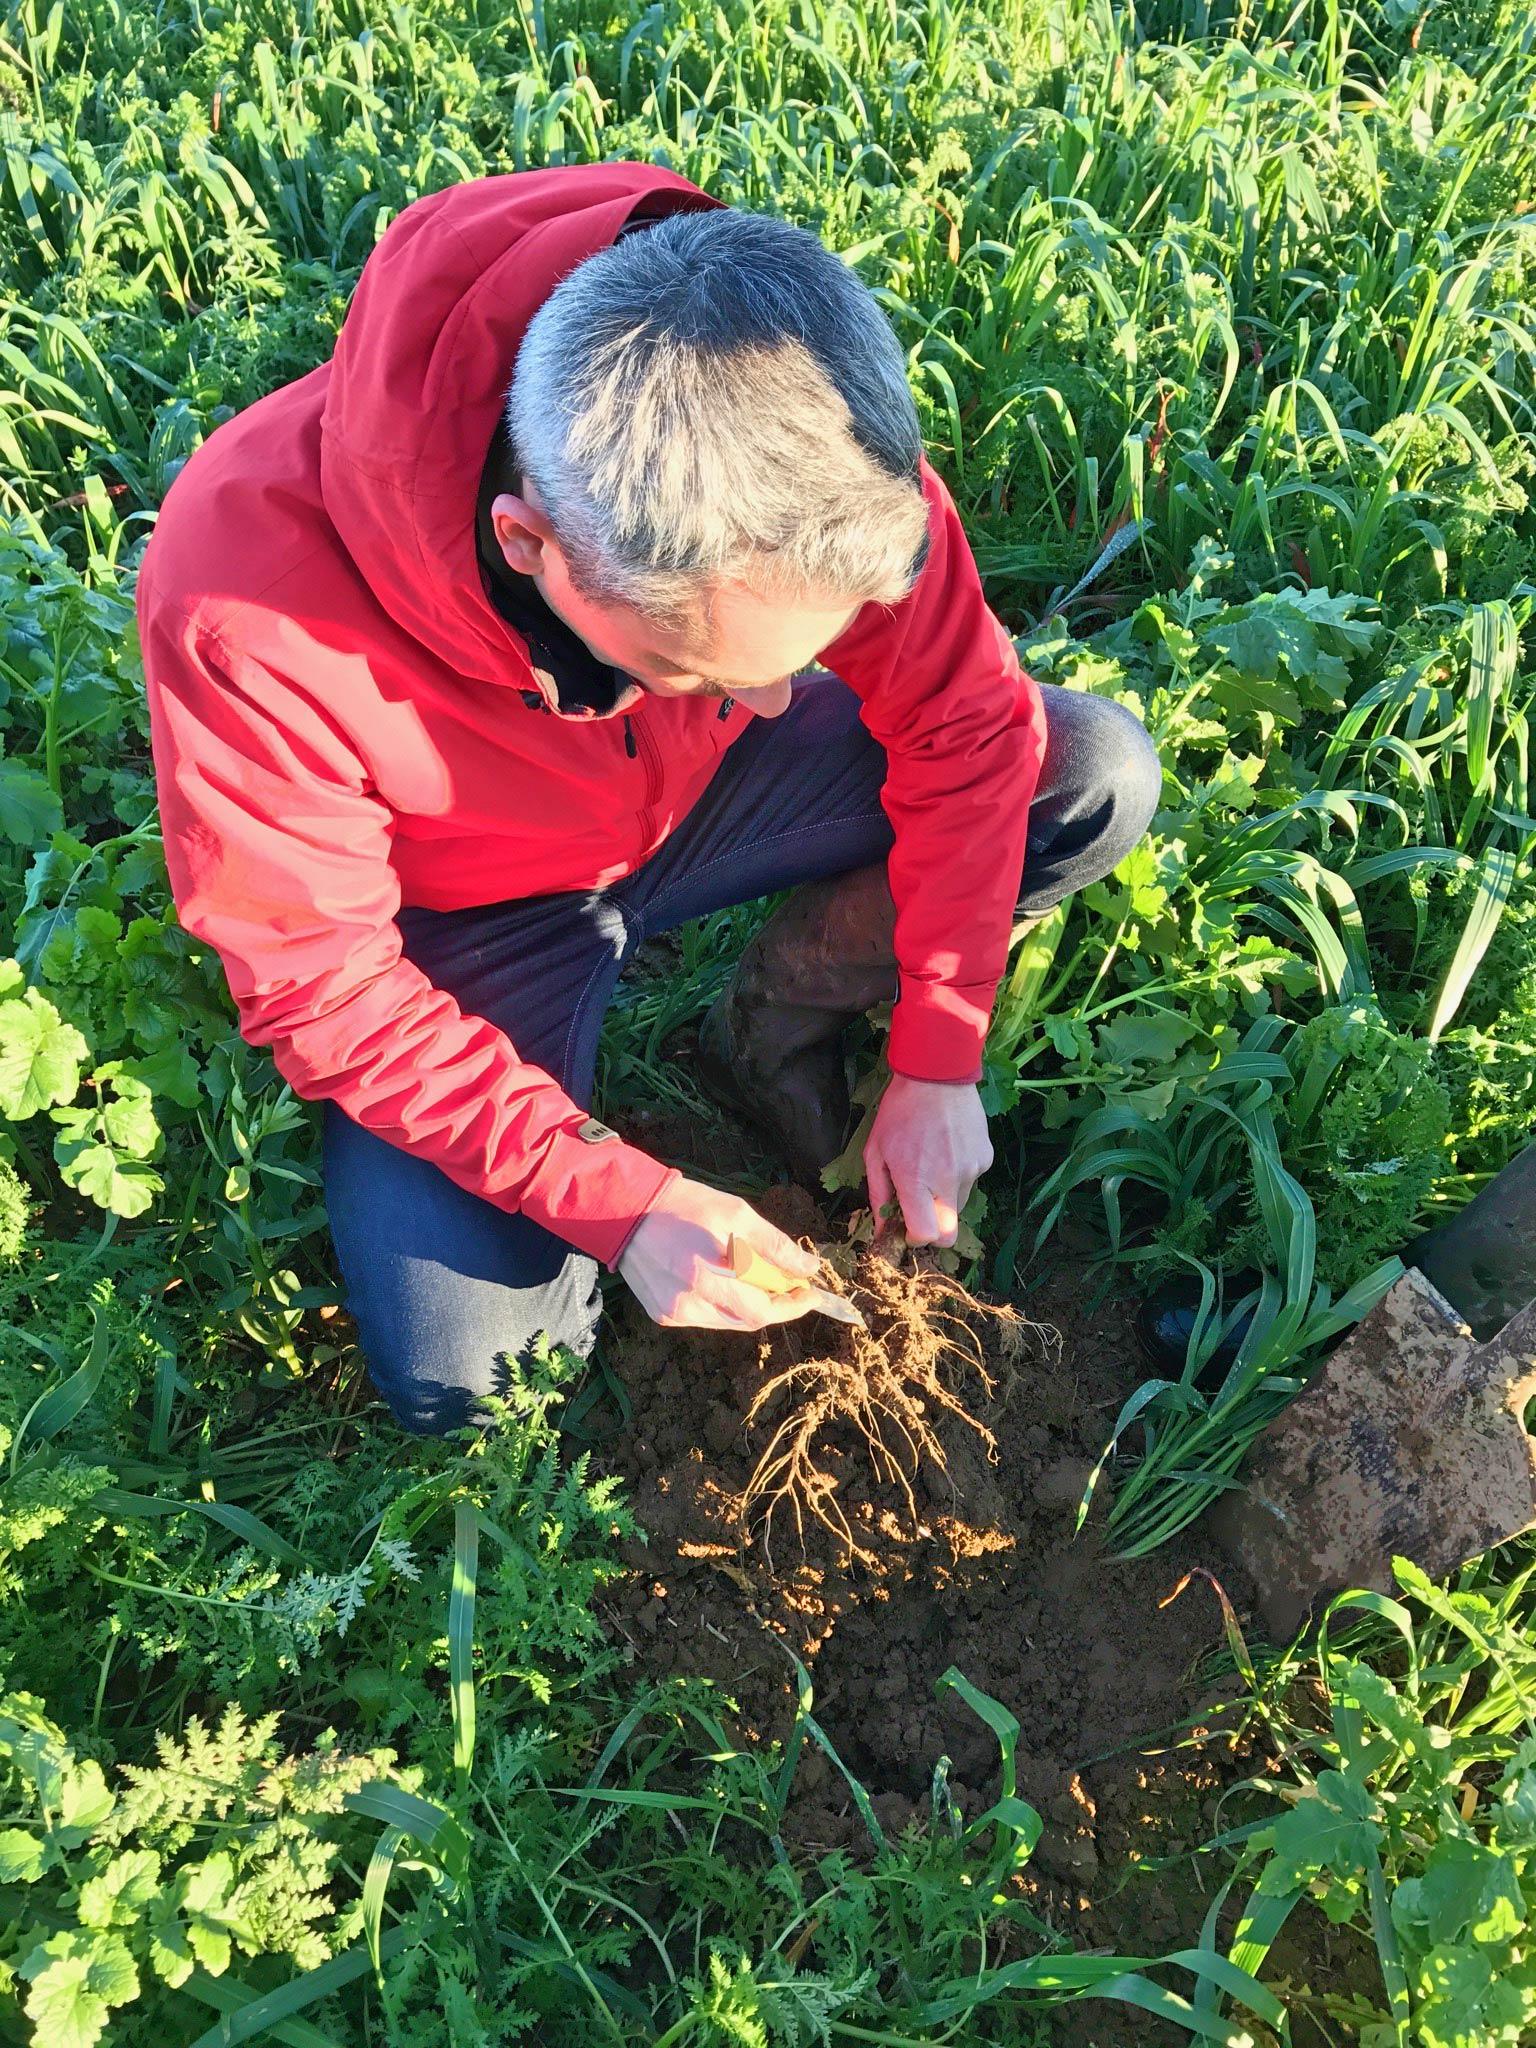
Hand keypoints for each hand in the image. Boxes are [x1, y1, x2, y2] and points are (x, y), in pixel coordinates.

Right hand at [618, 1176, 821, 1331]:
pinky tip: (721, 1281)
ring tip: (756, 1280)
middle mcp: (689, 1302)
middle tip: (790, 1287)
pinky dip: (723, 1304)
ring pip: (727, 1322)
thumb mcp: (736, 1213)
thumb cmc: (685, 1205)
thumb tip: (808, 1268)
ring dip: (749, 1306)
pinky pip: (705, 1317)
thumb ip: (774, 1245)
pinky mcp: (661, 1314)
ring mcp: (673, 1311)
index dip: (792, 1306)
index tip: (811, 1293)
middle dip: (775, 1306)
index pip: (762, 1309)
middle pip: (747, 1321)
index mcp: (708, 1274)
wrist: (625, 1209)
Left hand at [864, 1073, 992, 1246]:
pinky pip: (970, 1180)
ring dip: (944, 1197)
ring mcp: (972, 1170)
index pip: (926, 1234)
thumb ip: (878, 1195)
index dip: (915, 1238)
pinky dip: (958, 1175)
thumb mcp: (875, 1152)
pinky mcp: (986, 1159)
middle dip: (934, 1229)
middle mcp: (948, 1180)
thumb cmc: (898, 1113)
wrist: (938, 1074)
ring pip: (959, 1205)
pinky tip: (947, 1148)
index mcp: (915, 1180)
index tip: (906, 1227)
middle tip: (920, 1207)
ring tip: (932, 1162)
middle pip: (949, 1232)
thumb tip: (881, 1229)